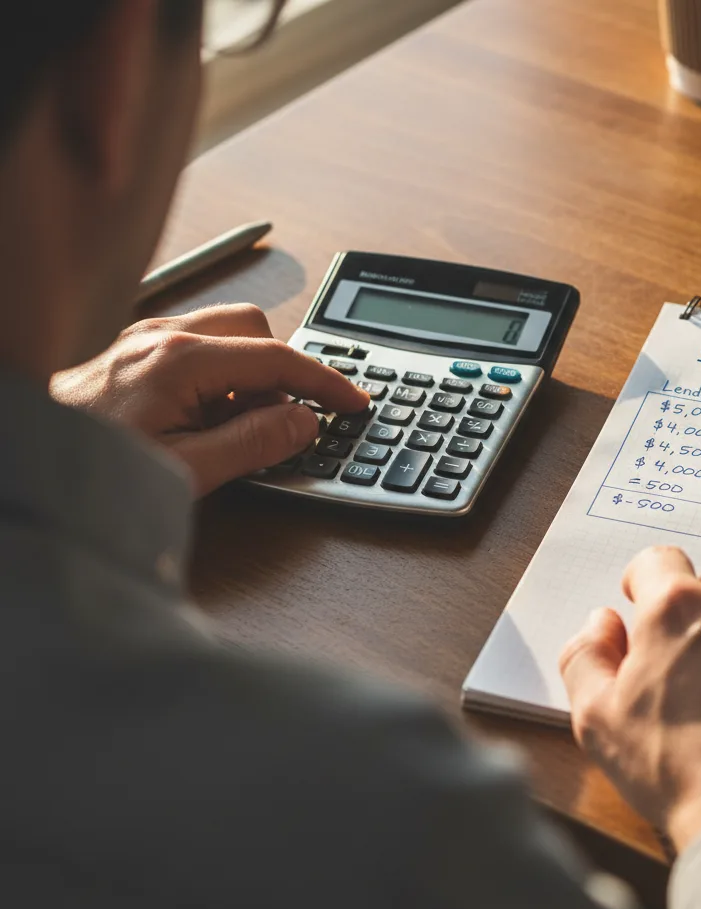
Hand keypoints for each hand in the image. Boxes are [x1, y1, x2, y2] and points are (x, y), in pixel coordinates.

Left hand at [50, 304, 368, 495]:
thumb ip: (253, 443)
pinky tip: (200, 419)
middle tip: (275, 422)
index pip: (278, 358)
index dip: (325, 382)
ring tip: (229, 429)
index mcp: (179, 360)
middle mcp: (162, 336)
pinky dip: (218, 378)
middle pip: (255, 330)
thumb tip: (303, 422)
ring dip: (247, 376)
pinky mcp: (132, 351)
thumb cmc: (92, 470)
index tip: (353, 402)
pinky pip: (197, 348)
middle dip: (279, 373)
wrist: (27, 460)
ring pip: (226, 336)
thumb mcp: (187, 470)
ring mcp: (143, 339)